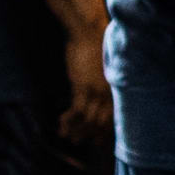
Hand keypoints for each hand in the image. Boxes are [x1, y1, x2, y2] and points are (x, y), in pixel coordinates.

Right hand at [59, 29, 113, 150]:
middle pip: (100, 123)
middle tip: (76, 142)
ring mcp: (96, 92)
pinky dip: (68, 120)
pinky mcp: (82, 88)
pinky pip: (76, 112)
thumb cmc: (95, 45)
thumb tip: (96, 92)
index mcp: (115, 89)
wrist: (88, 32)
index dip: (102, 131)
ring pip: (87, 121)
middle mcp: (108, 94)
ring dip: (75, 130)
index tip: (95, 141)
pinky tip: (60, 123)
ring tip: (65, 136)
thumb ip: (102, 82)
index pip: (111, 117)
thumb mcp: (102, 67)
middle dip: (88, 135)